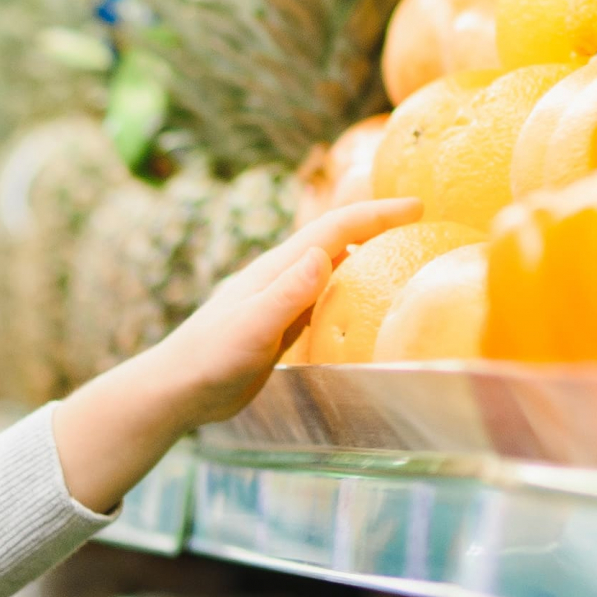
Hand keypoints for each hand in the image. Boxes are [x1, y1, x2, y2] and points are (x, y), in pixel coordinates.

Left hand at [50, 199, 422, 511]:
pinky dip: (344, 291)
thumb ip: (286, 295)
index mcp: (277, 270)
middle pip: (334, 240)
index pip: (334, 229)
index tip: (416, 206)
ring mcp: (276, 302)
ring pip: (328, 268)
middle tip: (421, 225)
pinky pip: (318, 300)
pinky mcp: (274, 328)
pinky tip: (357, 307)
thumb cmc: (209, 362)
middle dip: (377, 227)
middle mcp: (279, 278)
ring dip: (363, 257)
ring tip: (400, 258)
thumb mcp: (252, 330)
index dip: (376, 214)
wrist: (175, 390)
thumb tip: (323, 255)